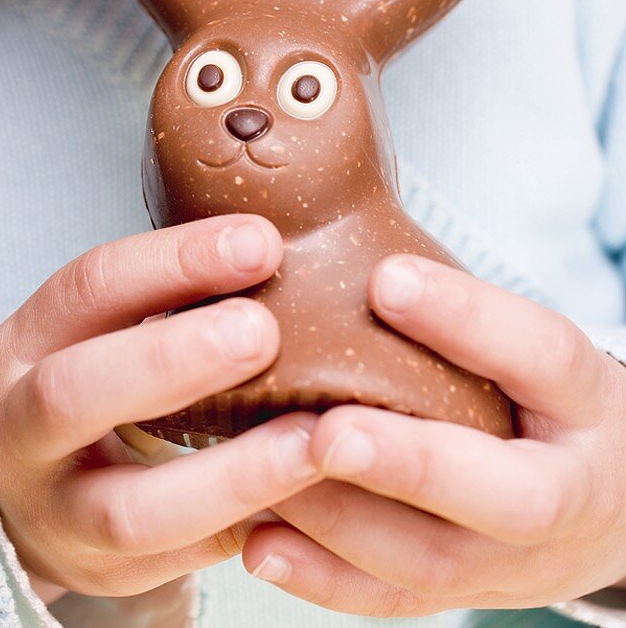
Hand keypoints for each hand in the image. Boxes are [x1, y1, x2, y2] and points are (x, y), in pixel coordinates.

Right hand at [0, 214, 321, 602]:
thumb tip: (282, 241)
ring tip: (314, 440)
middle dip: (171, 360)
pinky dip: (249, 526)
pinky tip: (313, 497)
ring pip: (129, 510)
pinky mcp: (108, 574)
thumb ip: (176, 291)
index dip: (174, 262)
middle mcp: (22, 428)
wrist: (33, 487)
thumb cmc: (99, 373)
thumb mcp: (106, 323)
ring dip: (231, 473)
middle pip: (72, 394)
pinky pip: (181, 562)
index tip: (261, 242)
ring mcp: (58, 513)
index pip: (91, 287)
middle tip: (263, 331)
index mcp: (29, 341)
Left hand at [242, 253, 625, 616]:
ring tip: (269, 474)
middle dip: (412, 464)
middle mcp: (567, 495)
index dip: (468, 318)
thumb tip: (361, 259)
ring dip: (343, 523)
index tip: (386, 279)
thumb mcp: (532, 346)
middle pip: (508, 497)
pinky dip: (323, 579)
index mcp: (585, 401)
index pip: (544, 354)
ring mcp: (518, 563)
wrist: (607, 503)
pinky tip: (262, 541)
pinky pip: (396, 603)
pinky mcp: (468, 596)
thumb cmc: (545, 399)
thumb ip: (463, 315)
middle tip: (329, 431)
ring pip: (436, 564)